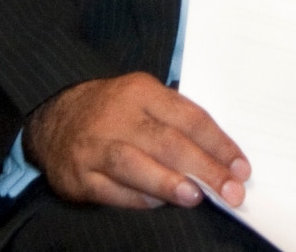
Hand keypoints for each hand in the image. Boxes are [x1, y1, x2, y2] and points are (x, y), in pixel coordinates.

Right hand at [24, 72, 249, 210]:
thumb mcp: (144, 97)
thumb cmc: (114, 108)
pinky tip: (158, 204)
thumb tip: (219, 155)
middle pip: (167, 142)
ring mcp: (96, 146)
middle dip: (204, 167)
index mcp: (142, 91)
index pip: (189, 117)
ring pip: (135, 164)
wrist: (55, 114)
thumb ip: (176, 120)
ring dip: (168, 182)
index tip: (241, 167)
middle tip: (231, 190)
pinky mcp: (79, 175)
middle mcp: (119, 116)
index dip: (218, 144)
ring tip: (196, 195)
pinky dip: (137, 198)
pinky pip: (111, 190)